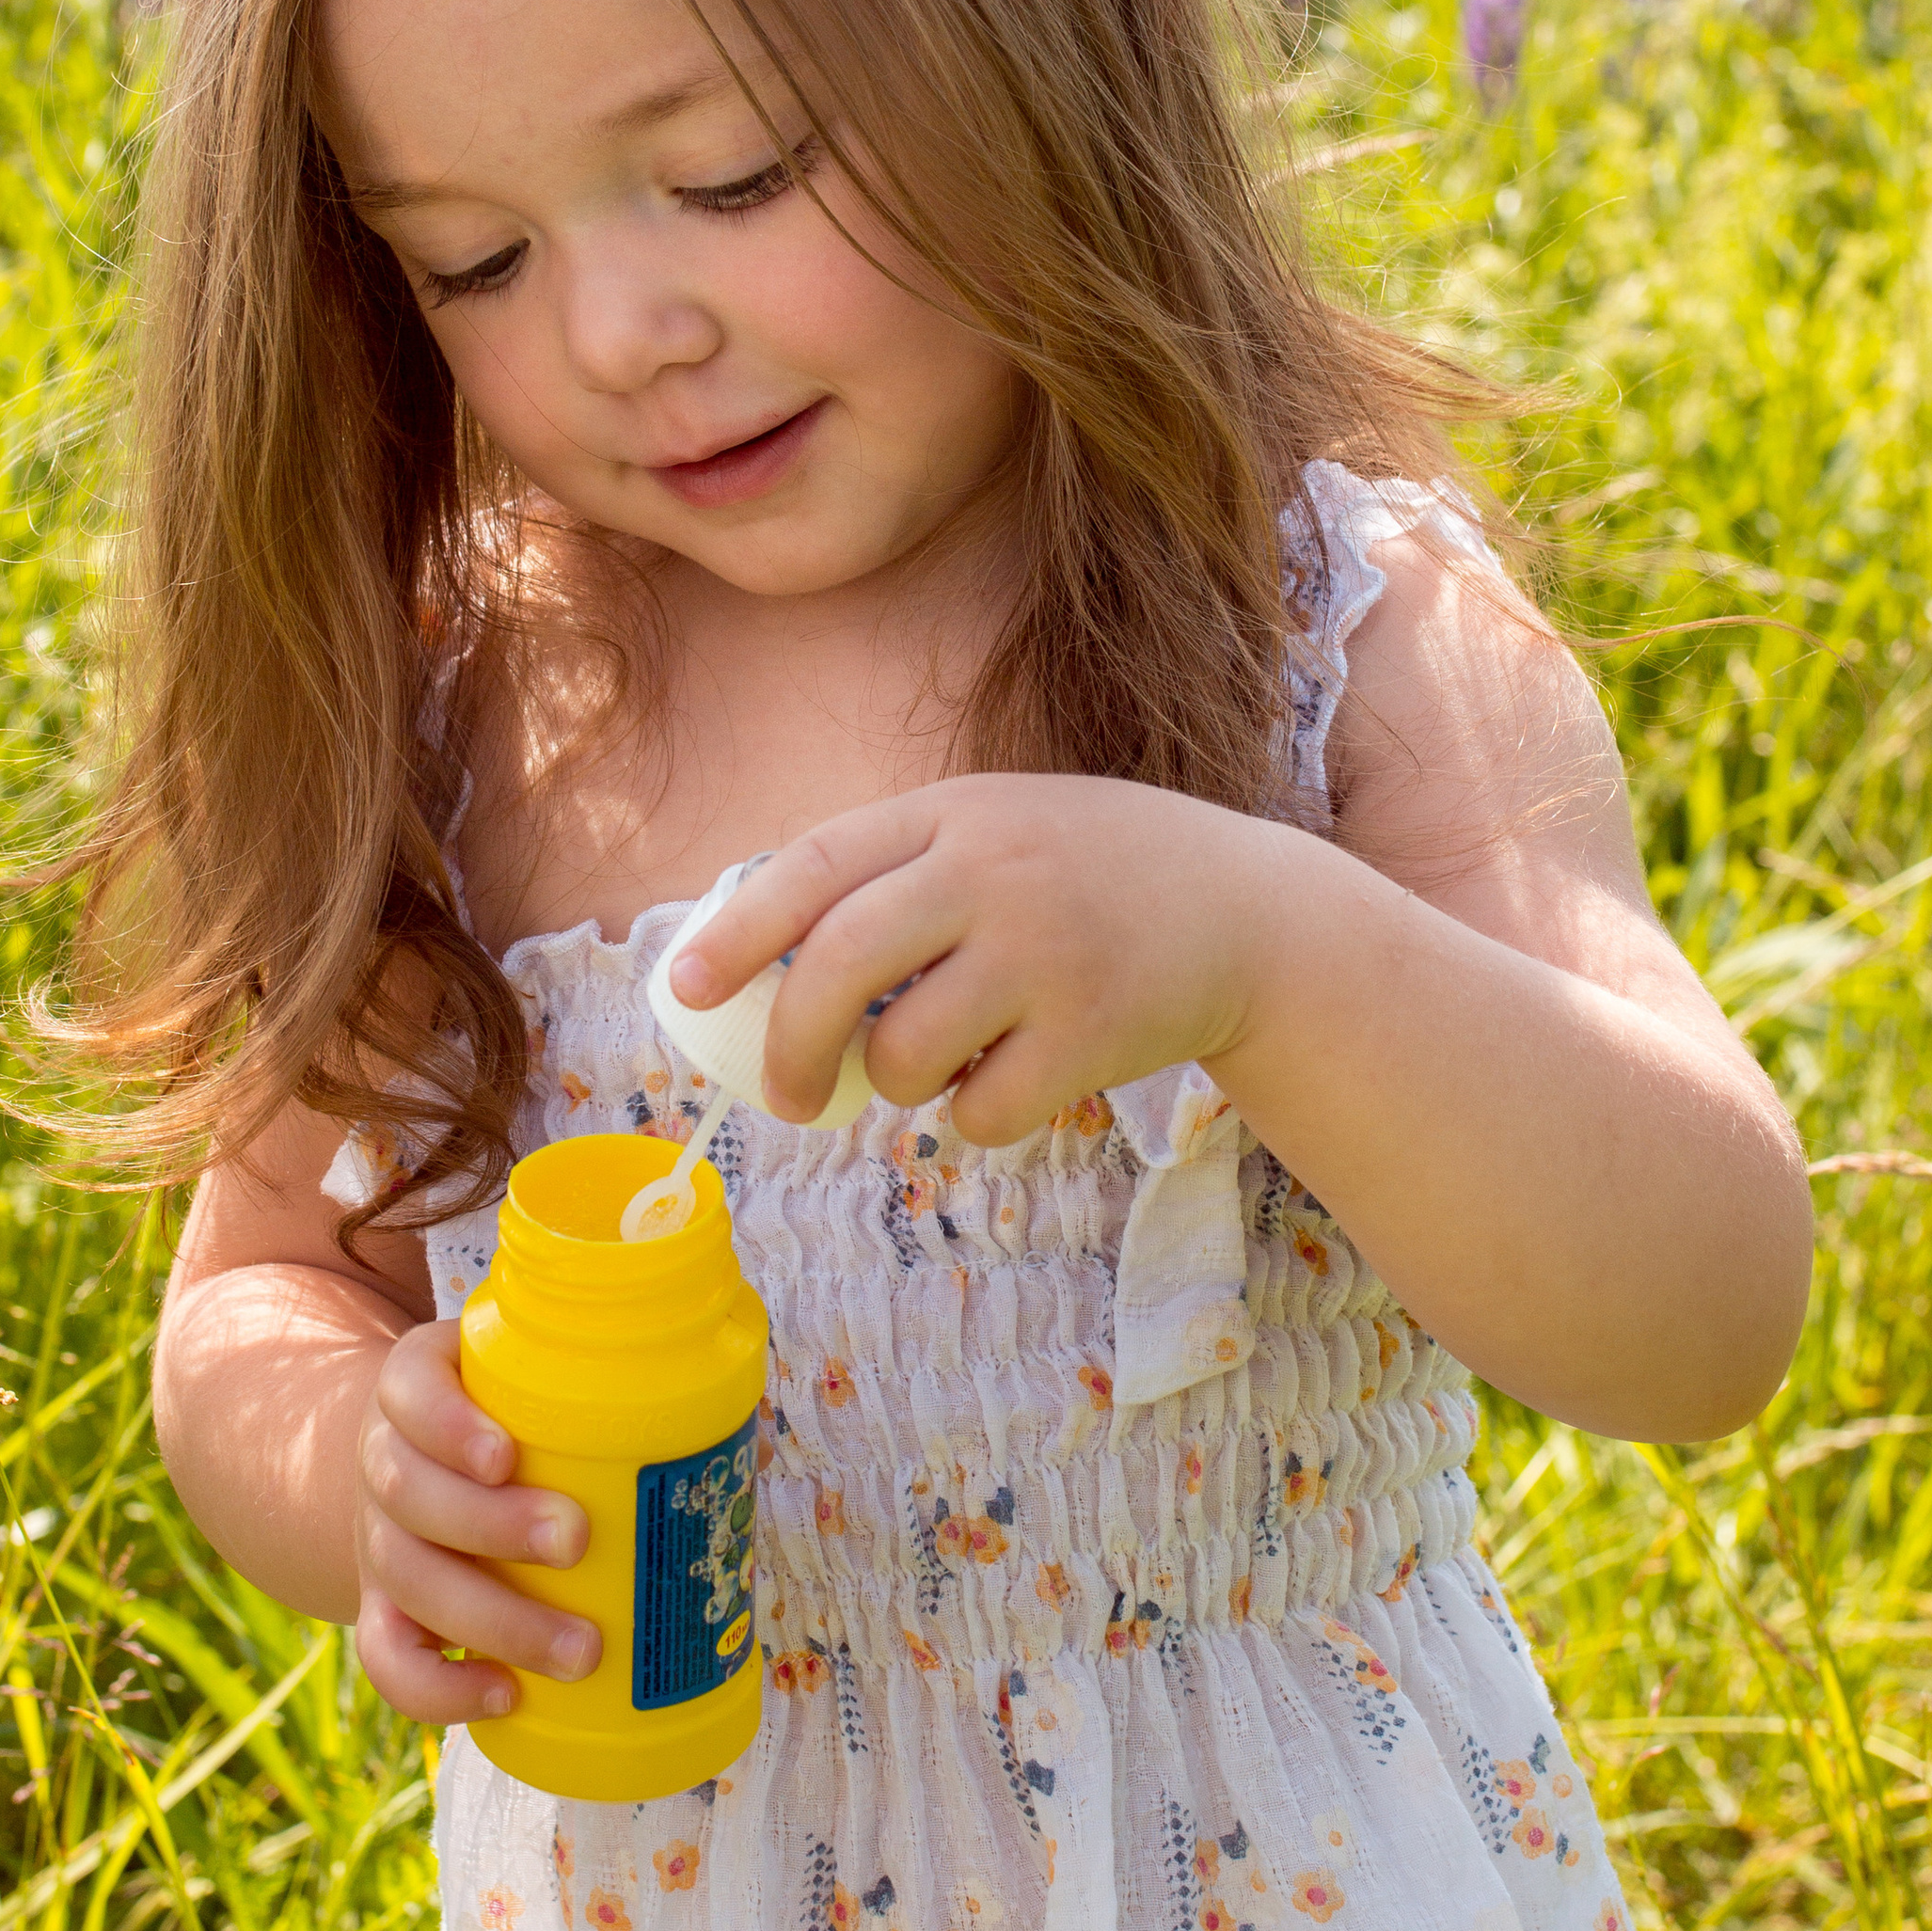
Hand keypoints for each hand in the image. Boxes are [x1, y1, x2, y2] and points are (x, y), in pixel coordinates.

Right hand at [352, 1318, 597, 1723]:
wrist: (419, 1462)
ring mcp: (378, 1541)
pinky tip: (506, 1696)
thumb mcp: (532, 1378)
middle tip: (575, 1541)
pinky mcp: (383, 1610)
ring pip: (406, 1578)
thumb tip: (745, 1442)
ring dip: (493, 1620)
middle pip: (408, 1491)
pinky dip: (440, 1689)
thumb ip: (611, 1386)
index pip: (410, 1390)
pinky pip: (388, 1659)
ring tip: (580, 1650)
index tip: (506, 1455)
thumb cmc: (505, 1416)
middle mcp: (385, 1461)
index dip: (448, 1425)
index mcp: (418, 1387)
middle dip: (491, 1524)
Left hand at [666, 774, 1271, 1144]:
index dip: (737, 934)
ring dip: (896, 1084)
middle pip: (838, 968)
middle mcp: (993, 872)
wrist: (1245, 911)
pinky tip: (1015, 1077)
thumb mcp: (992, 831)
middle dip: (790, 1046)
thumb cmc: (1084, 877)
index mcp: (952, 813)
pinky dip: (973, 1117)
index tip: (686, 990)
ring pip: (902, 1055)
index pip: (813, 867)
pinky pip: (978, 1112)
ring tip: (943, 1059)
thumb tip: (755, 965)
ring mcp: (1045, 952)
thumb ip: (893, 876)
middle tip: (784, 1096)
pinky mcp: (1093, 1033)